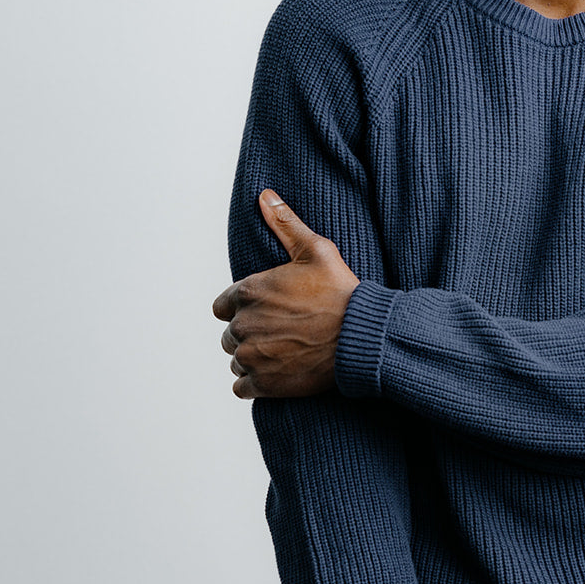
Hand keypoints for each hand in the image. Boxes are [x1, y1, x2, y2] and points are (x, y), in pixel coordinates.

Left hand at [212, 190, 359, 398]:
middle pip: (230, 335)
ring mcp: (251, 356)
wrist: (361, 335)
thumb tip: (264, 195)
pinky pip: (241, 388)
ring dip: (253, 359)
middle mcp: (243, 324)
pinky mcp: (263, 383)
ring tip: (283, 354)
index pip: (223, 306)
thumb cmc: (341, 291)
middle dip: (250, 334)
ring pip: (236, 360)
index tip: (268, 312)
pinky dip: (255, 384)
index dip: (245, 308)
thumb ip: (285, 224)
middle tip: (280, 333)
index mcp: (248, 291)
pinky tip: (277, 374)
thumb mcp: (316, 250)